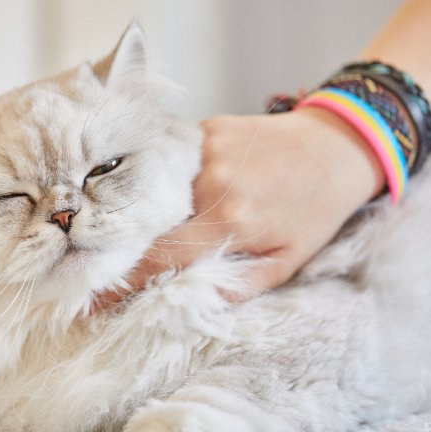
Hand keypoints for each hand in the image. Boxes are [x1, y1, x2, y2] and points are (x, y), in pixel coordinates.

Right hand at [94, 107, 385, 309]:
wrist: (338, 145)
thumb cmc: (313, 212)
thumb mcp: (285, 264)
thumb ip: (234, 288)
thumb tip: (182, 302)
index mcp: (231, 220)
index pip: (159, 256)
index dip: (122, 281)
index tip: (92, 299)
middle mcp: (211, 181)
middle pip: (147, 222)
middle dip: (122, 246)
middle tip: (101, 263)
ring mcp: (203, 148)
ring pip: (151, 190)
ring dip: (141, 211)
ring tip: (130, 229)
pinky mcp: (203, 129)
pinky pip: (165, 163)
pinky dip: (159, 181)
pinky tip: (162, 191)